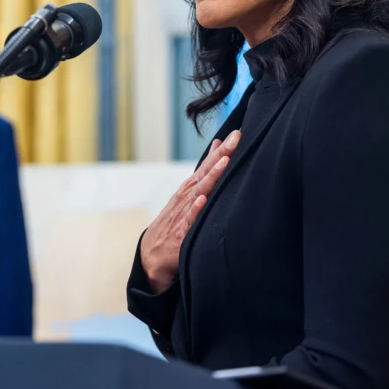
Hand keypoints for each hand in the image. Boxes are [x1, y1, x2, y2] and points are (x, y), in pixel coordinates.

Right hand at [140, 130, 240, 292]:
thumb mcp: (189, 196)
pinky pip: (189, 220)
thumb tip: (220, 148)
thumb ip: (205, 173)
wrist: (151, 254)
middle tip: (236, 137)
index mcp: (191, 188)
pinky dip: (195, 209)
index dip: (223, 150)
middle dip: (222, 155)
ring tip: (224, 162)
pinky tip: (202, 200)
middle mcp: (187, 197)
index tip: (237, 133)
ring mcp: (183, 213)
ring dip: (211, 176)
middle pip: (206, 172)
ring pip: (200, 191)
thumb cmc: (174, 223)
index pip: (208, 165)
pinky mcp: (181, 233)